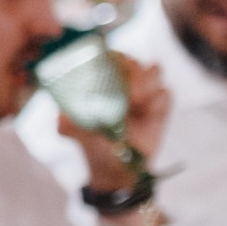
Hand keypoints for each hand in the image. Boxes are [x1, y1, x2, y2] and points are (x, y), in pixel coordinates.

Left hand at [57, 55, 167, 194]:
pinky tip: (149, 115)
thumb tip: (61, 120)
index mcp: (100, 81)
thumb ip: (69, 124)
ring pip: (154, 69)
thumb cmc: (94, 144)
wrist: (116, 169)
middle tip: (131, 95)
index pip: (107, 56)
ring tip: (138, 105)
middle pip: (132, 60)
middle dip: (133, 73)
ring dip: (147, 84)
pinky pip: (165, 93)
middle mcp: (122, 82)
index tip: (111, 74)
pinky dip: (158, 102)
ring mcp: (143, 92)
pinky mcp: (159, 105)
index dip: (110, 60)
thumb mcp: (77, 134)